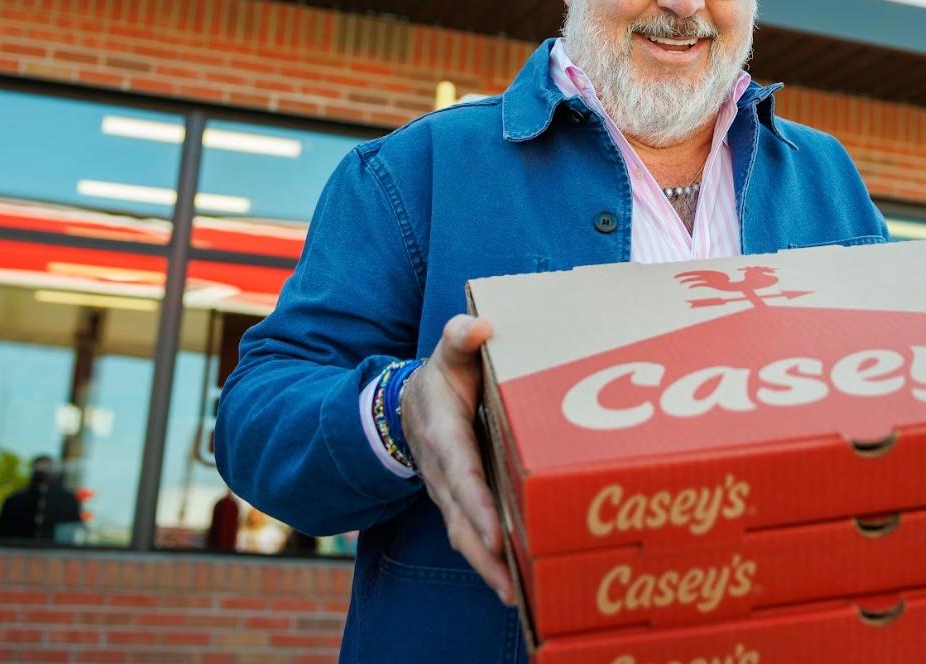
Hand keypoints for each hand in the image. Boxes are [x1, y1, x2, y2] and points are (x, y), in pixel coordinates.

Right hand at [401, 314, 512, 604]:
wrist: (407, 407)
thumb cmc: (440, 379)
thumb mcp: (448, 353)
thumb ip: (460, 337)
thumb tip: (478, 327)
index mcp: (444, 436)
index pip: (461, 474)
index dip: (476, 503)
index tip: (493, 531)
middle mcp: (444, 474)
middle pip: (462, 521)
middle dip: (484, 555)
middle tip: (511, 587)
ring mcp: (450, 494)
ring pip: (466, 537)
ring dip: (488, 568)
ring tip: (516, 597)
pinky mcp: (462, 504)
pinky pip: (474, 536)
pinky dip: (491, 561)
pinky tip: (518, 583)